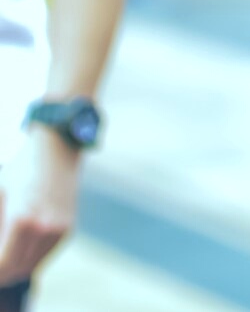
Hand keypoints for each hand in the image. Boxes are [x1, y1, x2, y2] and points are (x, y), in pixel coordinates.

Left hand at [0, 128, 80, 285]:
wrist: (57, 150)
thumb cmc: (19, 170)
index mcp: (23, 219)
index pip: (3, 264)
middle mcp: (45, 228)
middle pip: (17, 270)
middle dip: (2, 274)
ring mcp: (60, 229)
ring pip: (31, 266)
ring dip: (14, 269)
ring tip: (2, 261)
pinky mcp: (68, 228)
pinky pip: (44, 255)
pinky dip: (29, 258)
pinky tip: (17, 250)